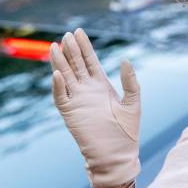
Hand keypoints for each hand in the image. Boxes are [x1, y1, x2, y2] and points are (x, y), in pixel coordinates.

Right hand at [49, 28, 140, 187]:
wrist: (118, 155)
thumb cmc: (127, 131)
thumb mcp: (132, 102)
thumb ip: (130, 81)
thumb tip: (125, 59)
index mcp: (102, 86)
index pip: (90, 61)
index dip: (84, 47)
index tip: (79, 32)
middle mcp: (87, 91)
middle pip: (76, 65)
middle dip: (71, 50)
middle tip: (67, 35)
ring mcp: (77, 101)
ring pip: (65, 77)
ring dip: (60, 63)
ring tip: (54, 46)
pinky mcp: (71, 114)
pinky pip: (61, 97)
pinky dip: (58, 86)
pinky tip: (58, 73)